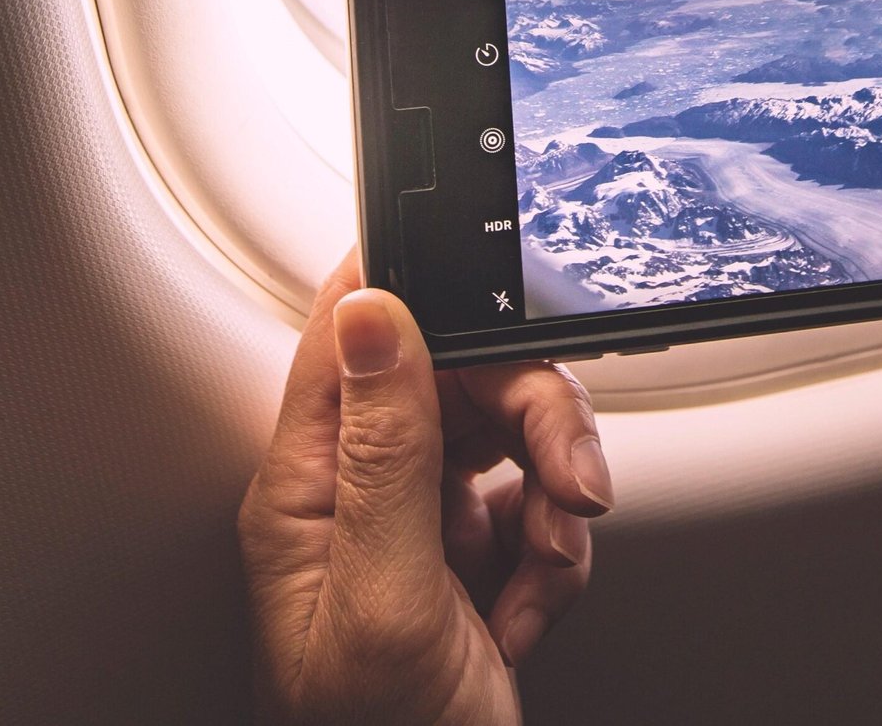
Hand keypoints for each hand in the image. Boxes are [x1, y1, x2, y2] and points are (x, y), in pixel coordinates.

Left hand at [238, 252, 613, 724]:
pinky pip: (537, 499)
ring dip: (557, 490)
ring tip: (554, 555)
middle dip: (535, 421)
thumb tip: (371, 314)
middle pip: (462, 378)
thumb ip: (385, 451)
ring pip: (512, 433)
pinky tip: (531, 601)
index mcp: (307, 484)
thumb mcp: (384, 594)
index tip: (491, 280)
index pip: (350, 337)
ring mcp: (418, 518)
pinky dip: (557, 547)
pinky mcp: (471, 548)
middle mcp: (360, 488)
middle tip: (574, 478)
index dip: (417, 293)